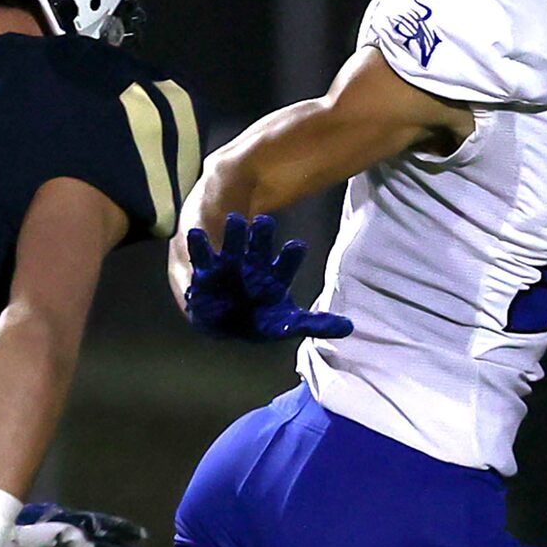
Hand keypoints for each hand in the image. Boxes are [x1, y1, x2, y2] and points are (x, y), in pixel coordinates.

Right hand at [184, 215, 352, 342]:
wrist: (225, 325)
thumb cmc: (260, 320)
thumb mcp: (286, 324)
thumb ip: (315, 323)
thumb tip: (349, 327)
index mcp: (276, 273)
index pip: (287, 261)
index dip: (292, 255)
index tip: (297, 245)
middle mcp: (255, 262)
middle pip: (261, 243)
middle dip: (263, 233)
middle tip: (266, 221)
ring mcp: (230, 263)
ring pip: (234, 243)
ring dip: (235, 232)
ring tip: (236, 219)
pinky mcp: (207, 269)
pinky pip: (202, 255)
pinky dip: (199, 243)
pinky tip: (196, 233)